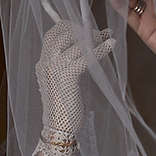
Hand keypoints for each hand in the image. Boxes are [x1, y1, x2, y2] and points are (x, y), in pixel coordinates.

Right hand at [35, 20, 114, 139]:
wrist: (60, 128)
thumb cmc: (66, 106)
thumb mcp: (68, 79)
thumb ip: (74, 62)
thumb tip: (90, 47)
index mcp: (44, 62)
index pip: (53, 34)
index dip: (70, 27)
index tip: (85, 28)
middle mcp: (47, 62)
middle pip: (63, 33)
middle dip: (82, 29)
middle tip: (98, 32)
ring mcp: (55, 68)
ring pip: (75, 42)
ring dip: (94, 37)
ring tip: (107, 37)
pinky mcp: (67, 76)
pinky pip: (86, 56)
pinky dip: (101, 48)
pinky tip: (111, 44)